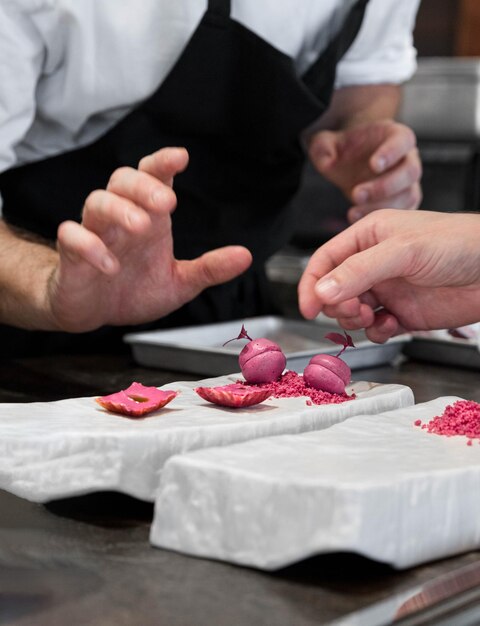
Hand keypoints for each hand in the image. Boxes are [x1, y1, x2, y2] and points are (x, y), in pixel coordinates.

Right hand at [46, 147, 251, 331]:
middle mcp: (121, 220)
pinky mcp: (72, 256)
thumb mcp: (179, 282)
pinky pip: (71, 237)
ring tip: (141, 227)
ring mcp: (95, 234)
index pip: (153, 178)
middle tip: (165, 202)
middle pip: (123, 181)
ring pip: (96, 202)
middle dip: (144, 186)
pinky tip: (110, 265)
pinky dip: (89, 246)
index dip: (163, 162)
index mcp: (149, 219)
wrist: (96, 313)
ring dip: (119, 210)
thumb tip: (244, 255)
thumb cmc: (134, 291)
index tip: (180, 157)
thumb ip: (210, 268)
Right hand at [298, 209, 479, 342]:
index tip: (308, 307)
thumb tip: (322, 292)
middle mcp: (374, 264)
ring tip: (371, 317)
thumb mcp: (402, 251)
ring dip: (355, 320)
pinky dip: (377, 332)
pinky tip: (391, 325)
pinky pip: (376, 328)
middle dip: (337, 304)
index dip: (312, 284)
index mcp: (368, 238)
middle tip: (354, 309)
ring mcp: (388, 290)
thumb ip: (358, 271)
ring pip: (352, 312)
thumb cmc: (458, 243)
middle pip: (334, 290)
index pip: (325, 260)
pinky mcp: (403, 313)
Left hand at [308, 120, 421, 222]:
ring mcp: (408, 182)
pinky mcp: (404, 202)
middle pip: (410, 172)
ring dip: (381, 207)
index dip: (391, 152)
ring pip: (408, 196)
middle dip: (384, 186)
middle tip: (356, 195)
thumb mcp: (327, 143)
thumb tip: (327, 160)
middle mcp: (408, 159)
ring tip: (353, 212)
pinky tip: (358, 219)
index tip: (373, 165)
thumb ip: (323, 148)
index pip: (403, 141)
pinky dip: (383, 221)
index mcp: (396, 136)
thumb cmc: (345, 149)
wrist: (351, 162)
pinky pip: (402, 213)